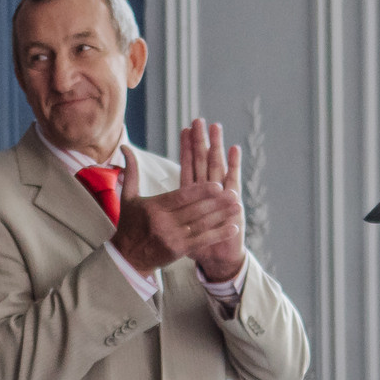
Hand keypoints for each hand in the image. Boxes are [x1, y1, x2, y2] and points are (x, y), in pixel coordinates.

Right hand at [110, 150, 243, 279]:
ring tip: (238, 207)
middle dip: (217, 202)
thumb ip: (132, 171)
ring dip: (222, 216)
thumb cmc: (129, 224)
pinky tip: (233, 227)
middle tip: (234, 194)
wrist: (127, 259)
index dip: (201, 191)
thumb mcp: (128, 197)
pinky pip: (203, 241)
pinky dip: (219, 234)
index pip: (181, 196)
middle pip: (195, 210)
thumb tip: (125, 147)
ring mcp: (172, 238)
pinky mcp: (179, 251)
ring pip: (202, 225)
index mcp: (154, 207)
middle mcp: (163, 223)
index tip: (218, 185)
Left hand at [177, 118, 246, 283]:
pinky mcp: (232, 202)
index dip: (187, 149)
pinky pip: (232, 180)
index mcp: (193, 195)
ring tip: (216, 127)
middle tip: (199, 121)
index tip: (185, 130)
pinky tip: (234, 149)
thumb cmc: (194, 243)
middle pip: (203, 161)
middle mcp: (207, 192)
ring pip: (216, 166)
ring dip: (216, 147)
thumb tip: (145, 206)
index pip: (189, 165)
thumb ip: (165, 213)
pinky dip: (233, 164)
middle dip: (201, 142)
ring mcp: (221, 195)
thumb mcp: (174, 225)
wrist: (217, 259)